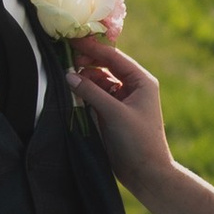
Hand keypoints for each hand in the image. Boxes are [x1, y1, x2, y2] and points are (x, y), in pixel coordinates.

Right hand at [70, 40, 171, 188]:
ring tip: (68, 81)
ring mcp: (123, 100)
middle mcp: (133, 86)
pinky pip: (97, 97)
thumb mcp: (114, 113)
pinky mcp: (114, 113)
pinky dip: (85, 94)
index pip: (113, 56)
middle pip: (105, 66)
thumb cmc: (138, 141)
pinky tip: (74, 95)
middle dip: (87, 63)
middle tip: (66, 63)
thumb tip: (68, 75)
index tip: (71, 40)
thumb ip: (91, 92)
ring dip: (85, 80)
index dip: (92, 48)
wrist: (147, 173)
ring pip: (99, 81)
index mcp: (141, 81)